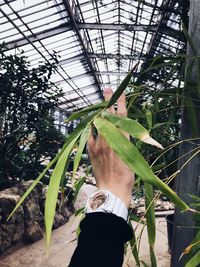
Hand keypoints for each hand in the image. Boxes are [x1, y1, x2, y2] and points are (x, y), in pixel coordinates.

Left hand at [88, 88, 134, 207]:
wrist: (112, 190)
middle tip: (107, 90)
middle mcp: (108, 139)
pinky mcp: (91, 151)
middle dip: (107, 102)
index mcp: (122, 140)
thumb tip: (121, 133)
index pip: (121, 117)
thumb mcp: (131, 157)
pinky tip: (94, 127)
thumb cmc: (126, 176)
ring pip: (97, 124)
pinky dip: (93, 129)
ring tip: (101, 110)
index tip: (118, 92)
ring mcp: (98, 145)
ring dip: (99, 115)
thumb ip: (125, 143)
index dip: (119, 103)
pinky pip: (90, 135)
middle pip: (107, 116)